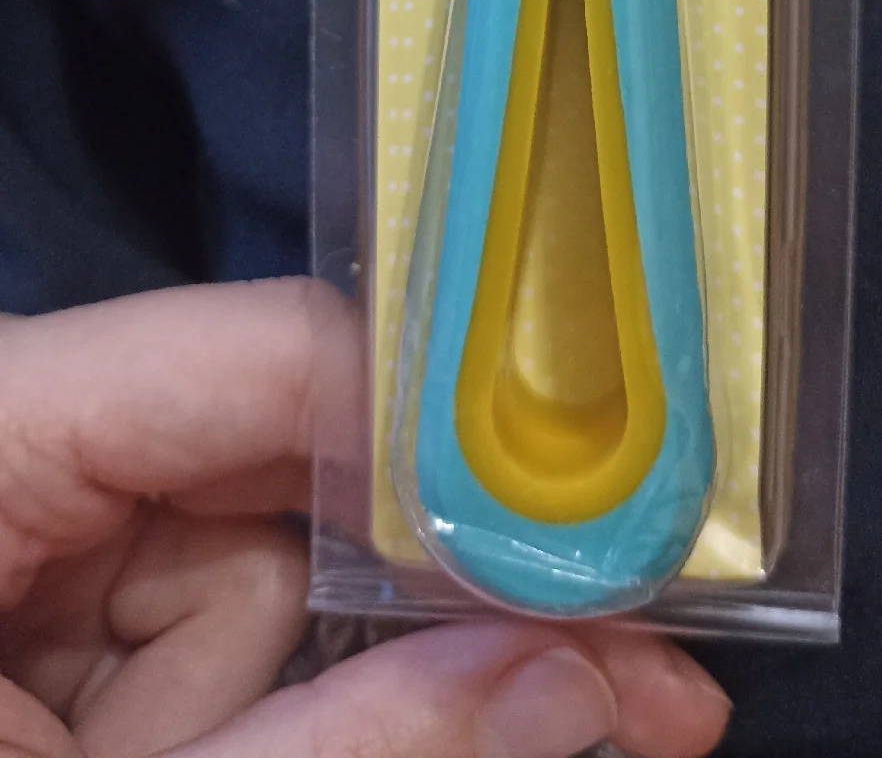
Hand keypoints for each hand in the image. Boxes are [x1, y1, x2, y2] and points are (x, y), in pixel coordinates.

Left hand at [0, 279, 730, 756]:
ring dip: (277, 711)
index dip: (455, 444)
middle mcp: (16, 444)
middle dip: (408, 611)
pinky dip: (230, 722)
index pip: (274, 357)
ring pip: (253, 582)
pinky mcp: (30, 612)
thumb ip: (350, 751)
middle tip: (626, 696)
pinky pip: (194, 638)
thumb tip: (576, 683)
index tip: (611, 543)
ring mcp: (24, 528)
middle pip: (288, 479)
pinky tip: (199, 756)